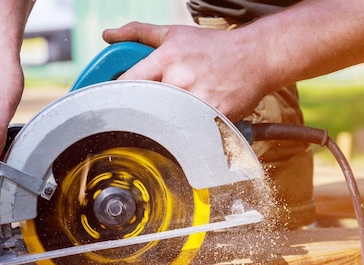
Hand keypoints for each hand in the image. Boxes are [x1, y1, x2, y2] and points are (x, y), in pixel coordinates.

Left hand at [103, 21, 269, 121]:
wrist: (255, 56)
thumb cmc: (212, 47)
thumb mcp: (174, 34)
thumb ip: (138, 33)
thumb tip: (108, 34)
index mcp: (166, 58)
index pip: (128, 82)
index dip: (118, 96)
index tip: (116, 104)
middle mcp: (179, 79)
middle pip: (144, 107)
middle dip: (141, 112)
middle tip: (142, 117)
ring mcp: (197, 99)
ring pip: (166, 122)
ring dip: (164, 124)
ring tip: (171, 120)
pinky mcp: (213, 116)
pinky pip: (191, 131)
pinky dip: (187, 132)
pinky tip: (190, 127)